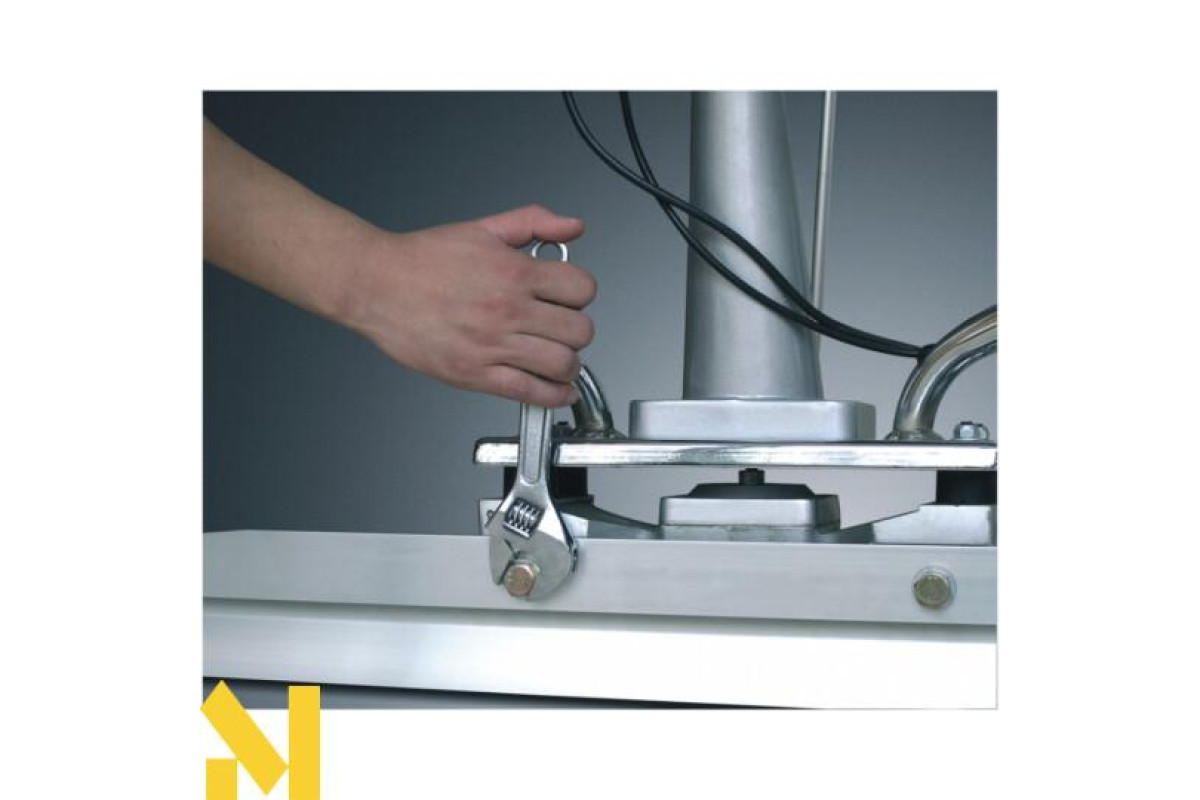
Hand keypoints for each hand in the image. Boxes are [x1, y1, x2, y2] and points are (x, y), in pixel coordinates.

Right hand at [344, 205, 596, 405]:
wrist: (376, 285)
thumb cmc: (422, 260)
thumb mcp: (483, 229)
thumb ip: (533, 222)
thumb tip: (572, 226)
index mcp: (513, 272)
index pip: (581, 289)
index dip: (580, 292)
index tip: (568, 297)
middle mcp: (507, 310)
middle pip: (579, 330)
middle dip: (576, 328)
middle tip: (561, 327)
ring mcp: (492, 345)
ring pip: (562, 364)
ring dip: (568, 363)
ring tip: (557, 356)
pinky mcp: (475, 375)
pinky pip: (531, 392)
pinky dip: (554, 395)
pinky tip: (557, 389)